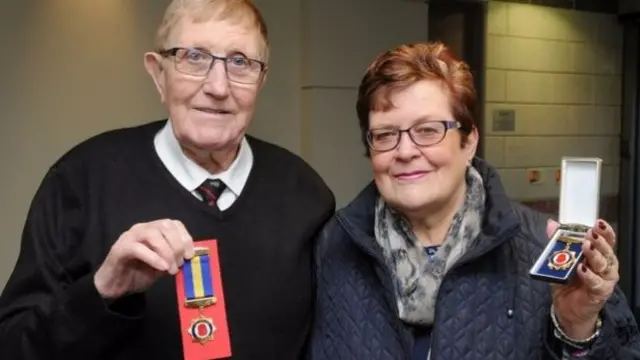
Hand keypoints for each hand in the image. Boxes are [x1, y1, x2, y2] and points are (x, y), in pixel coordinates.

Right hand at [94, 219, 194, 298]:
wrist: (115, 287)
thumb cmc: (138, 274)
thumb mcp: (163, 266)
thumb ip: (175, 259)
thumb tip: (190, 258)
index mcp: (154, 230)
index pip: (173, 224)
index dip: (185, 238)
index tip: (190, 255)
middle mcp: (142, 228)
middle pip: (165, 226)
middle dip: (177, 245)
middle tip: (179, 264)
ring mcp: (129, 237)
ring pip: (152, 234)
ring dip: (167, 251)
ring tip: (171, 269)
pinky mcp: (119, 249)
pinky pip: (138, 248)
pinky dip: (153, 257)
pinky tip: (162, 268)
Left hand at [548, 219, 618, 339]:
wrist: (568, 307)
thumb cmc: (567, 281)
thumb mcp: (560, 260)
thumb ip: (557, 242)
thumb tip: (551, 224)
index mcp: (599, 254)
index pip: (607, 240)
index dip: (605, 231)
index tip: (598, 223)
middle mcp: (606, 265)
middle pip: (607, 250)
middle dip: (599, 241)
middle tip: (590, 233)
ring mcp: (605, 279)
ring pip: (603, 264)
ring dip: (594, 254)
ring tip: (586, 246)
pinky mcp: (600, 292)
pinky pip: (596, 282)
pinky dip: (589, 275)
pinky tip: (581, 269)